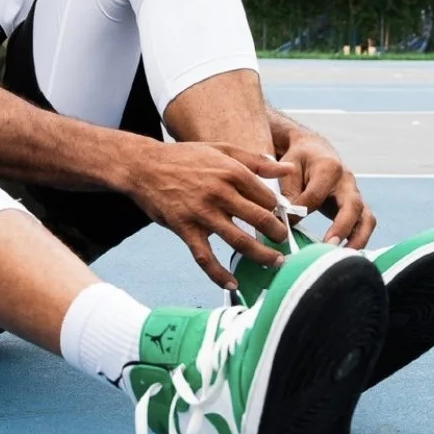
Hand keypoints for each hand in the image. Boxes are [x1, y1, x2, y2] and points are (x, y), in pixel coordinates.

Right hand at [122, 138, 297, 290]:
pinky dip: (219, 274)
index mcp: (233, 171)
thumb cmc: (186, 158)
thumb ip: (257, 161)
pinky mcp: (185, 229)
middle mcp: (221, 192)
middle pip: (260, 219)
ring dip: (261, 255)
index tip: (282, 220)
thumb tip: (288, 168)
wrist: (145, 166)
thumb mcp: (223, 150)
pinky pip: (205, 257)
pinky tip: (232, 284)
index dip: (279, 211)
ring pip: (239, 241)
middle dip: (277, 235)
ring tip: (274, 263)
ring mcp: (202, 213)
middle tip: (284, 243)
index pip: (267, 197)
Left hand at [277, 126, 375, 249]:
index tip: (284, 224)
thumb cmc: (299, 160)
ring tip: (343, 258)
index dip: (299, 212)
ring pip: (366, 218)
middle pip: (353, 206)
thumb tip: (288, 220)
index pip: (316, 196)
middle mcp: (347, 181)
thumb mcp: (288, 169)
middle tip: (328, 246)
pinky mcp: (357, 207)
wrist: (314, 150)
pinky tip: (346, 256)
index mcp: (329, 167)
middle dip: (342, 228)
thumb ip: (289, 193)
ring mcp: (355, 194)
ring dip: (357, 239)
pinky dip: (359, 240)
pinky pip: (365, 224)